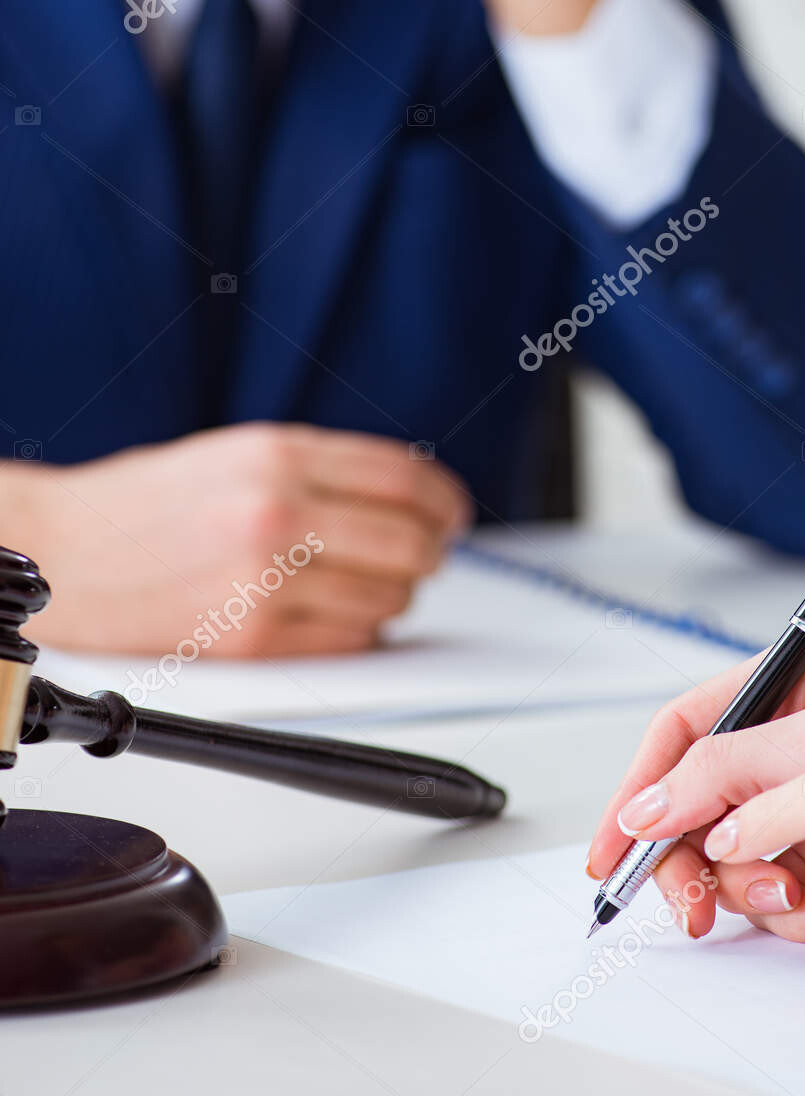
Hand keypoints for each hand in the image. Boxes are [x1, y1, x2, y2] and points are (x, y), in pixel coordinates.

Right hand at [6, 423, 469, 656]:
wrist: (61, 553)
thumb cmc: (143, 507)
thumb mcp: (236, 455)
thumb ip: (318, 471)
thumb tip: (404, 498)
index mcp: (277, 454)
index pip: (404, 477)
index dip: (444, 500)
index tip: (452, 513)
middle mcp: (278, 510)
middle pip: (411, 540)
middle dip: (430, 552)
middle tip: (425, 556)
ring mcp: (266, 578)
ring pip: (388, 597)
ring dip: (392, 596)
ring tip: (362, 587)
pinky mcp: (252, 638)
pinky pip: (348, 642)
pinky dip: (357, 633)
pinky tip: (333, 618)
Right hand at [587, 638, 804, 939]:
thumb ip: (720, 772)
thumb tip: (648, 810)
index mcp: (780, 690)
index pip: (681, 732)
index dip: (638, 788)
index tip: (614, 846)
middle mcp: (784, 745)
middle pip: (695, 807)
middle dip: (696, 863)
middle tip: (694, 906)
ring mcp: (802, 801)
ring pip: (729, 857)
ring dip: (755, 890)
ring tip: (799, 894)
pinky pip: (773, 888)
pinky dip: (793, 908)